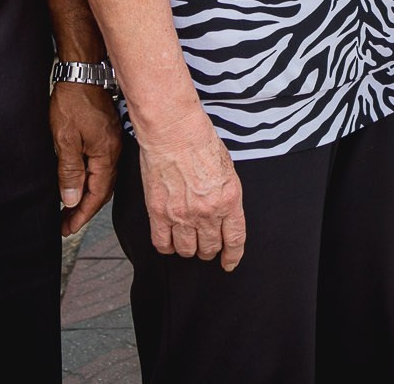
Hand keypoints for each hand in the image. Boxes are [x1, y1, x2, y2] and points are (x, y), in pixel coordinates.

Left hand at [52, 79, 124, 235]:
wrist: (83, 72)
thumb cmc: (74, 101)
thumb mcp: (65, 139)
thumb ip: (69, 171)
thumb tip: (71, 199)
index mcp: (106, 155)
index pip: (96, 195)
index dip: (81, 215)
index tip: (67, 228)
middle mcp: (113, 151)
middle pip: (102, 190)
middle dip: (84, 209)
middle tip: (66, 223)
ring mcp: (112, 143)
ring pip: (102, 178)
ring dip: (87, 195)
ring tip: (70, 207)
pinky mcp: (107, 135)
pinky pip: (101, 165)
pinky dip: (91, 179)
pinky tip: (81, 181)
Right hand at [136, 113, 245, 270]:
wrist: (174, 131)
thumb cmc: (201, 142)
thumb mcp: (228, 170)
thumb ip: (227, 197)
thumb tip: (224, 215)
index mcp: (229, 200)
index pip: (234, 239)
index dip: (233, 256)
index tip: (229, 262)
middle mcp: (207, 212)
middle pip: (210, 247)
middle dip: (210, 249)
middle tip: (206, 245)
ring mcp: (182, 214)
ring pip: (187, 250)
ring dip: (189, 250)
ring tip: (188, 242)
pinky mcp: (159, 212)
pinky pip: (162, 243)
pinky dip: (167, 247)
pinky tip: (170, 241)